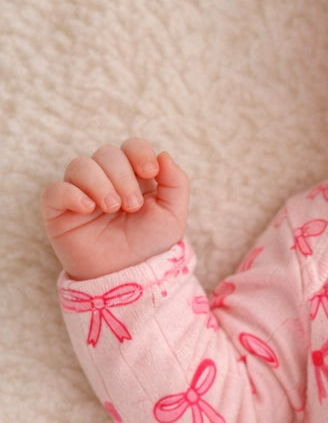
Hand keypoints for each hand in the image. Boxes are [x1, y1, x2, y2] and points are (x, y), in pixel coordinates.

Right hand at [41, 138, 189, 279]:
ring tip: (112, 208)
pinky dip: (71, 194)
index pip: (131, 147)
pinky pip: (55, 190)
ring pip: (80, 165)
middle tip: (131, 206)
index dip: (139, 151)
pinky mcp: (59, 210)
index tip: (150, 172)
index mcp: (132, 177)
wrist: (127, 276)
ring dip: (99, 183)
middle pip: (106, 153)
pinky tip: (88, 209)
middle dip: (122, 176)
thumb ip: (176, 184)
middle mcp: (104, 179)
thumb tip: (163, 154)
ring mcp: (79, 192)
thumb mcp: (172, 217)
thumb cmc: (148, 246)